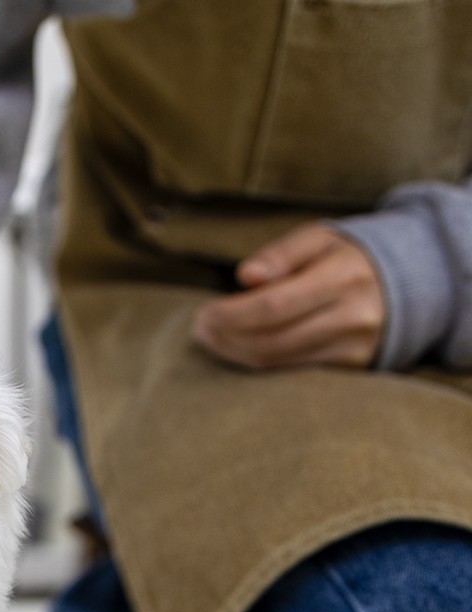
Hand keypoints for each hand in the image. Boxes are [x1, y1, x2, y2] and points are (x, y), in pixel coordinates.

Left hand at [192, 223, 384, 369]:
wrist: (411, 282)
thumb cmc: (347, 256)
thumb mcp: (319, 239)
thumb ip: (281, 254)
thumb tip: (245, 276)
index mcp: (344, 276)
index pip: (274, 305)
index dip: (231, 315)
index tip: (203, 314)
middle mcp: (352, 316)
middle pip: (272, 339)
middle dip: (227, 337)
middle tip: (200, 329)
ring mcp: (353, 347)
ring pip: (278, 361)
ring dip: (236, 353)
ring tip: (213, 339)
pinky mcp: (351, 369)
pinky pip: (292, 372)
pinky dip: (259, 362)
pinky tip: (240, 349)